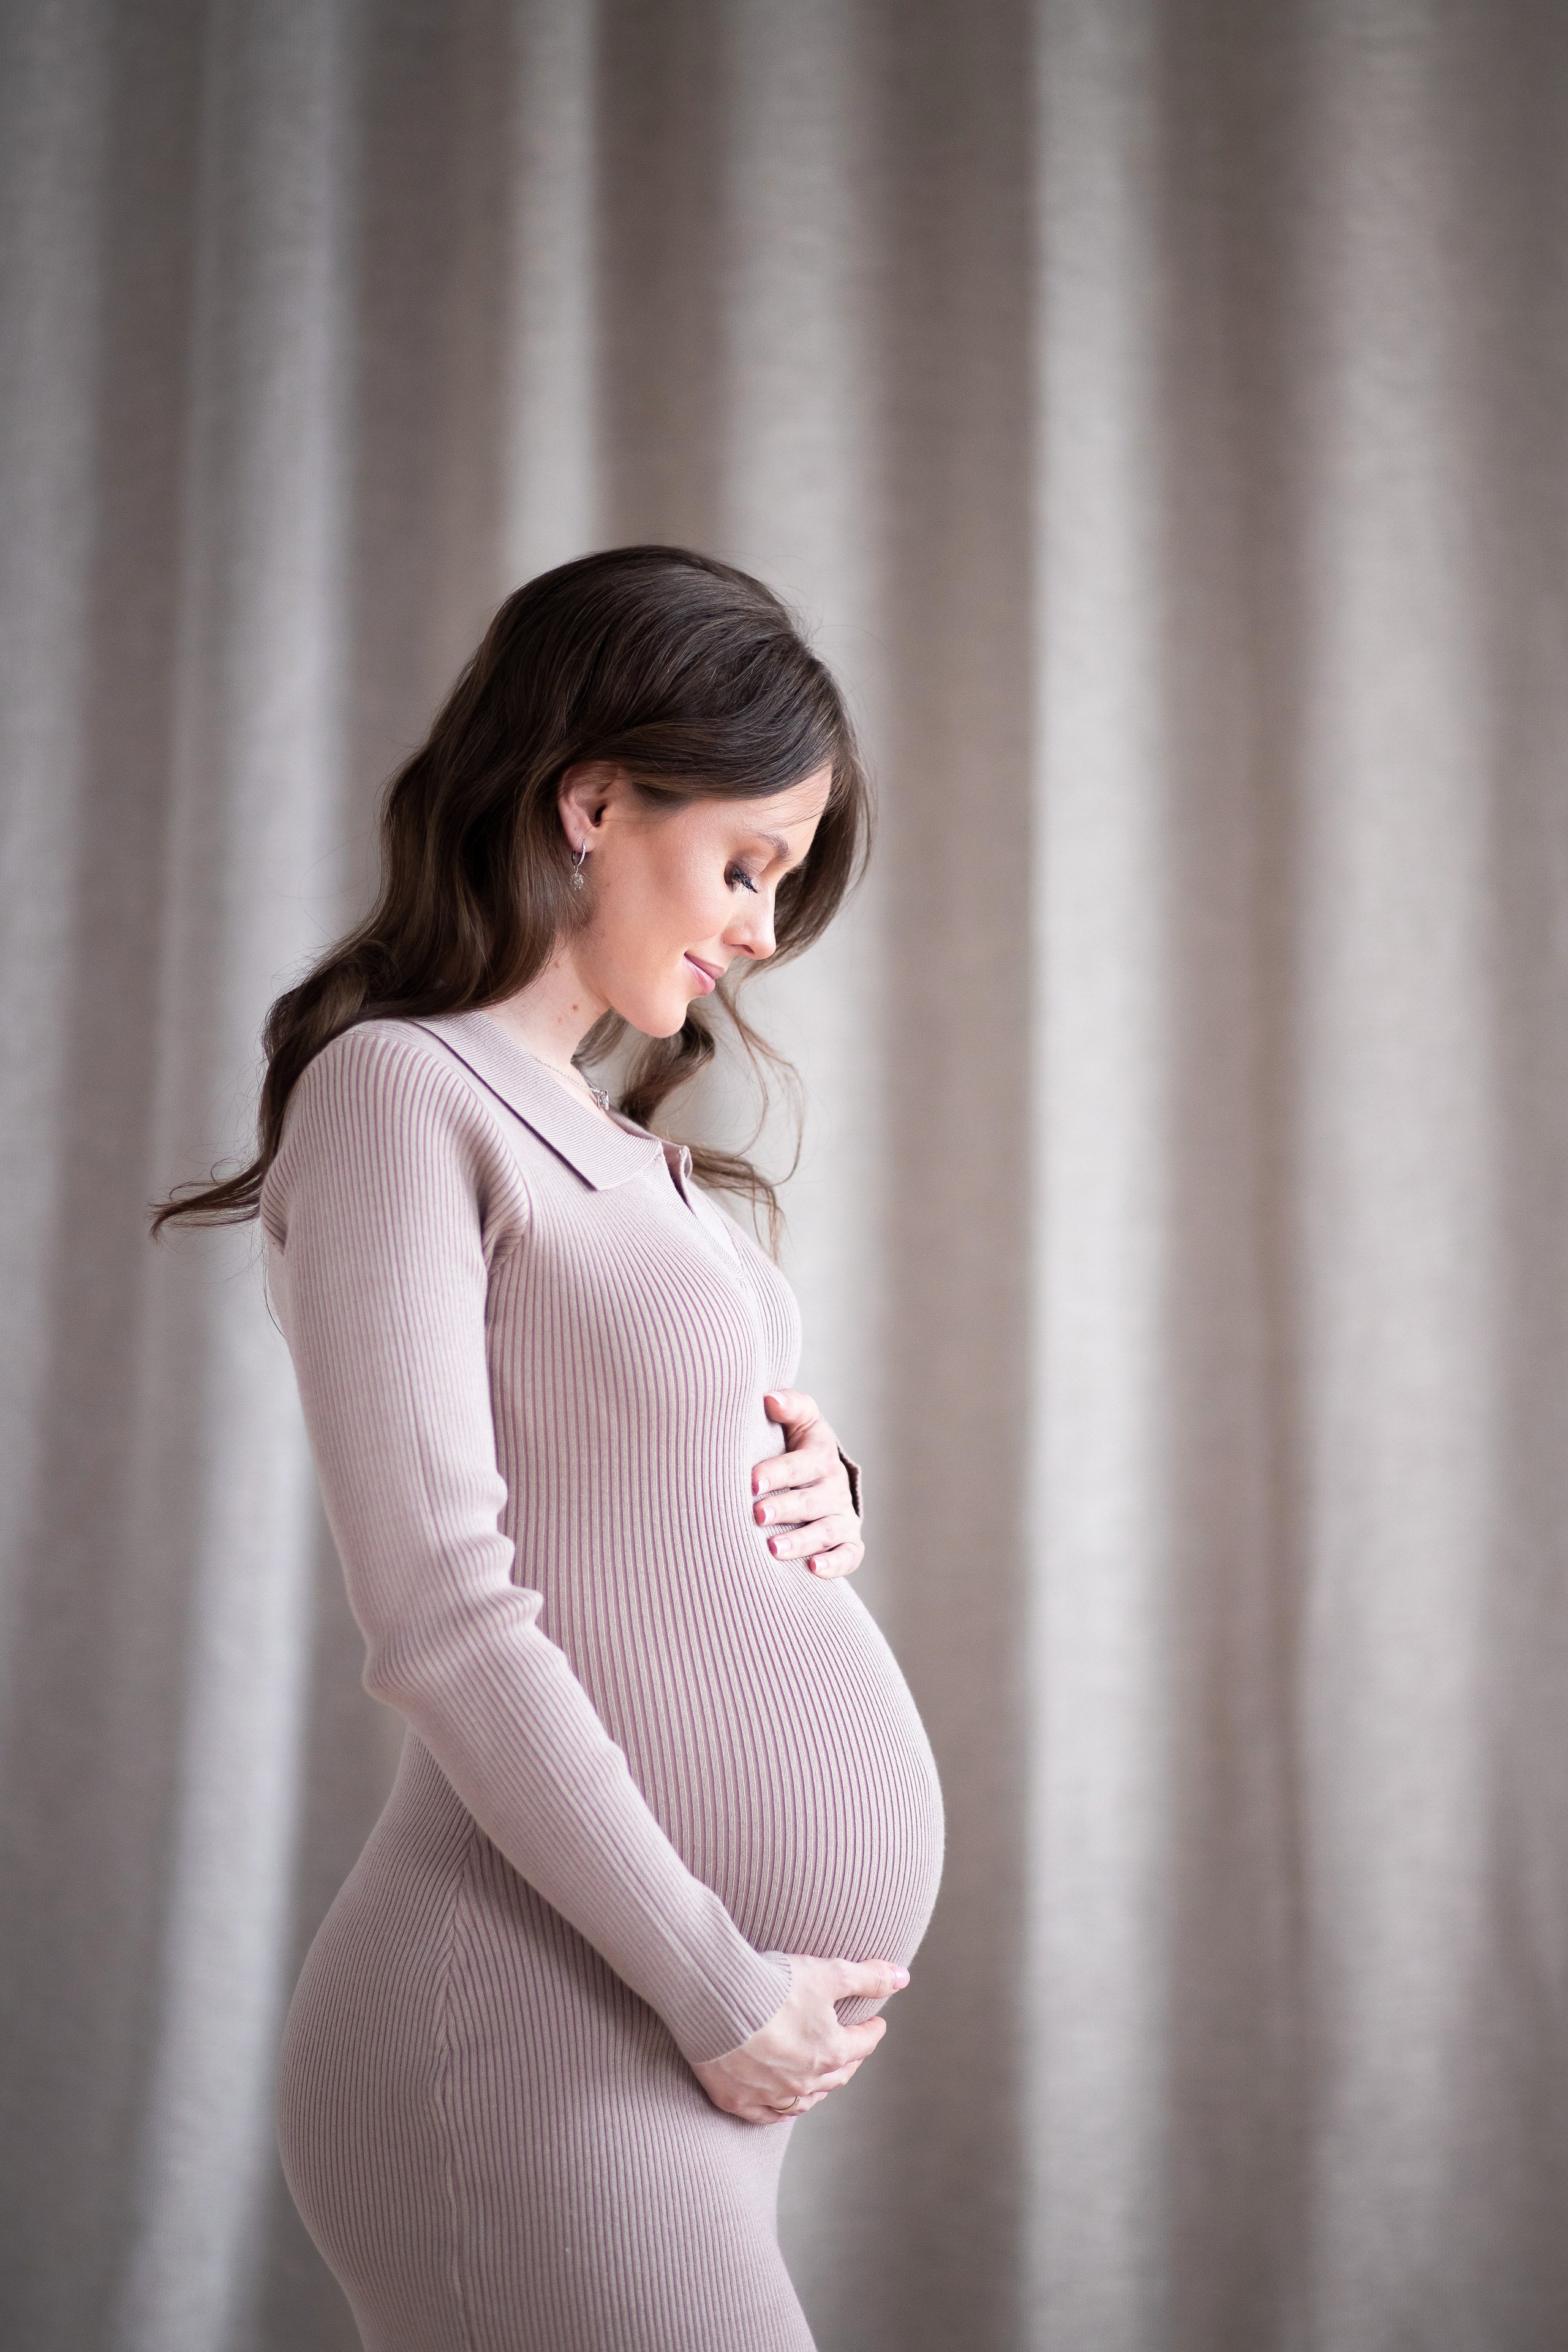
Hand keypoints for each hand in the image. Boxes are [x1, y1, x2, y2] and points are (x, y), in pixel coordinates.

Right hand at [691, 1955, 909, 2122]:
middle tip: (854, 2047)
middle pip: (838, 2074)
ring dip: (819, 2087)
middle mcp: (804, 2082)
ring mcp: (769, 2095)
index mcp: (830, 2052)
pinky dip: (779, 2107)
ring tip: (823, 2075)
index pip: (863, 2043)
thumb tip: (903, 1978)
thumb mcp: (828, 1973)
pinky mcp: (737, 2100)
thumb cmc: (772, 1984)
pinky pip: (766, 2115)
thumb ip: (868, 1977)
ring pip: (804, 2100)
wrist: (713, 1998)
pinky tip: (782, 2101)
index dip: (872, 2030)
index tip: (876, 2022)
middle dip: (851, 2059)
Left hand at [752, 1389, 864, 1579]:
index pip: (801, 1464)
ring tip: (773, 1549)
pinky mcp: (849, 1542)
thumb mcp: (800, 1421)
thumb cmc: (799, 1446)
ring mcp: (842, 1517)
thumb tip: (769, 1399)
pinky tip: (813, 1569)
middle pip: (811, 1501)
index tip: (752, 1481)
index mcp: (821, 1457)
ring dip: (801, 1541)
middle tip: (757, 1515)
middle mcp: (834, 1488)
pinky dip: (834, 1563)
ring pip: (825, 1531)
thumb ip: (789, 1406)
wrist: (823, 1478)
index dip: (778, 1472)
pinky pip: (848, 1555)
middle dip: (785, 1508)